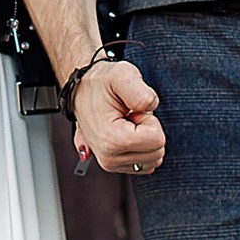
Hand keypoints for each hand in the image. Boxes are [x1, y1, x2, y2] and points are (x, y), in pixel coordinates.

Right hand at [72, 58, 164, 176]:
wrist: (82, 89)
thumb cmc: (102, 82)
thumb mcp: (123, 75)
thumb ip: (142, 93)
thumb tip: (150, 109)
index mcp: (111, 140)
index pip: (157, 140)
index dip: (149, 119)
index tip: (131, 111)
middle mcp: (108, 158)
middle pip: (157, 151)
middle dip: (149, 129)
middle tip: (129, 115)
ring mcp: (110, 164)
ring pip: (153, 159)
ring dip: (145, 138)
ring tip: (126, 122)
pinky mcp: (115, 165)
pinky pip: (146, 163)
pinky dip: (141, 146)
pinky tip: (125, 131)